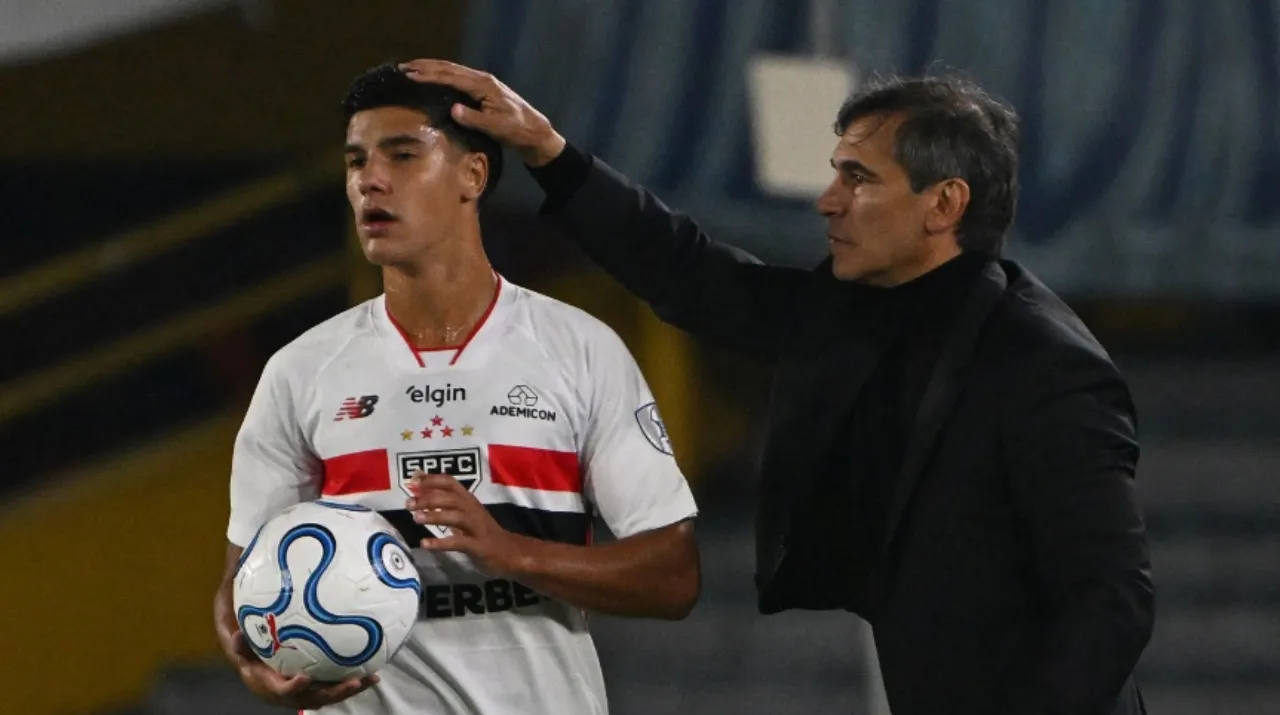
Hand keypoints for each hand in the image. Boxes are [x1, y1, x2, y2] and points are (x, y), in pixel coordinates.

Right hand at [229, 629, 378, 708]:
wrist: (260, 678)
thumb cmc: (253, 663)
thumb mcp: (243, 655)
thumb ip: (241, 646)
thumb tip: (237, 634)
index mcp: (274, 688)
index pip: (284, 691)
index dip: (294, 687)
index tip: (304, 678)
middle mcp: (295, 695)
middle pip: (316, 698)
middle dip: (335, 692)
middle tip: (352, 682)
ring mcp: (309, 694)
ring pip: (331, 696)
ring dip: (351, 689)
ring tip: (371, 678)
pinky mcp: (319, 690)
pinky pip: (337, 688)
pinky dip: (354, 683)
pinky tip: (373, 674)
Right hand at [397, 59, 566, 166]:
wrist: (534, 131)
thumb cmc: (517, 130)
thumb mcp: (496, 127)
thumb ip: (474, 119)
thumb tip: (453, 110)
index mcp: (483, 85)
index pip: (451, 77)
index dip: (429, 76)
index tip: (410, 75)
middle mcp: (482, 79)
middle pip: (449, 68)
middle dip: (426, 66)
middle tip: (403, 67)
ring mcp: (483, 82)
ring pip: (453, 70)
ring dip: (432, 68)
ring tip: (413, 68)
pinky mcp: (483, 89)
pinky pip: (459, 77)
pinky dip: (443, 74)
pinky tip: (434, 76)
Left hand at [406, 472, 527, 575]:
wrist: (508, 552)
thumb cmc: (482, 531)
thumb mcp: (464, 514)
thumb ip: (444, 503)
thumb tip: (420, 492)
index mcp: (469, 500)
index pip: (450, 482)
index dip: (431, 480)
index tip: (412, 482)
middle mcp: (473, 510)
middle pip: (451, 498)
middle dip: (429, 499)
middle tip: (409, 504)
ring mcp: (477, 528)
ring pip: (456, 517)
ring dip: (435, 516)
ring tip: (416, 519)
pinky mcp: (478, 546)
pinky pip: (459, 542)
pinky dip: (441, 543)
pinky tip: (425, 543)